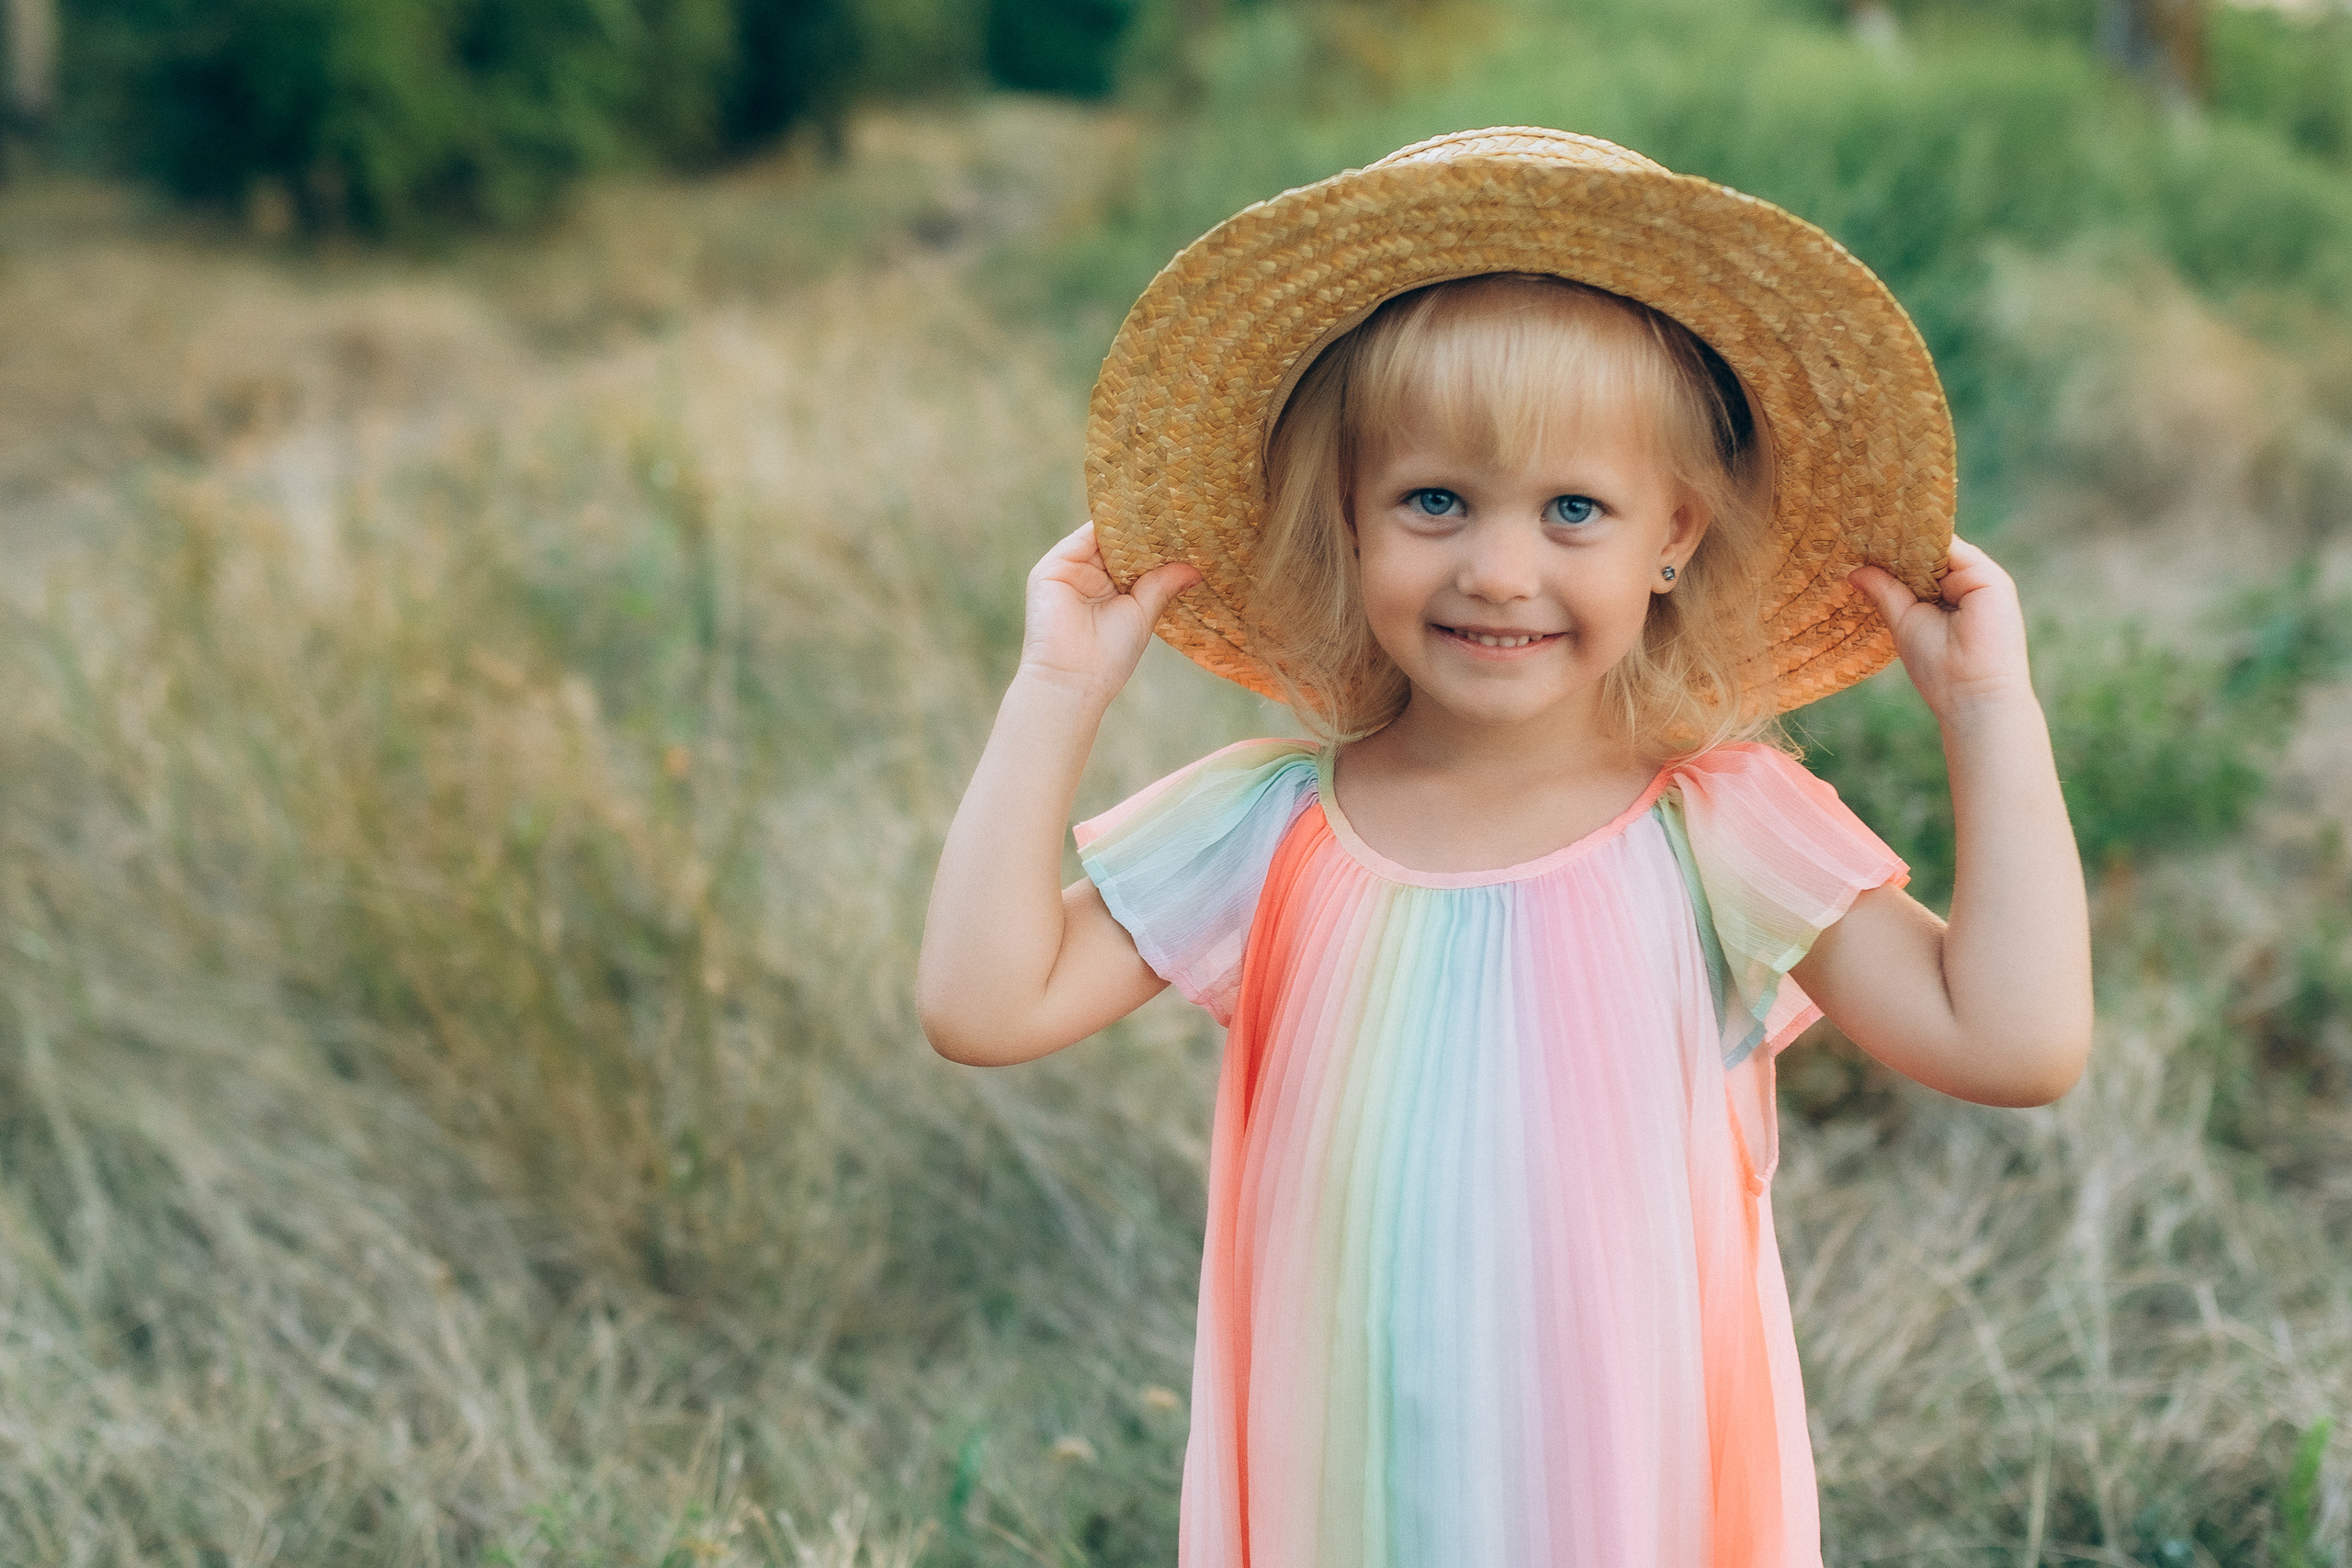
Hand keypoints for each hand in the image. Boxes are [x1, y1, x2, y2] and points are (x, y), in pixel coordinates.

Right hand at [1019, 522, 1200, 706]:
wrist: (1073, 678)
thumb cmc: (1109, 656)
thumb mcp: (1143, 614)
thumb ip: (1162, 585)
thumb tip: (1195, 570)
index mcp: (1110, 590)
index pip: (1132, 556)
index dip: (1155, 543)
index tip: (1186, 527)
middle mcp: (1089, 577)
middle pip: (1118, 542)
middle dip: (1144, 529)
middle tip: (1179, 511)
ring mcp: (1069, 570)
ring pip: (1102, 536)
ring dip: (1128, 523)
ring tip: (1161, 507)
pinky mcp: (1052, 568)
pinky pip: (1082, 538)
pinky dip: (1106, 525)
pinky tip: (1131, 515)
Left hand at [1848, 536, 2034, 725]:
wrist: (1972, 693)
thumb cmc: (1937, 667)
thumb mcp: (1903, 621)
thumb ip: (1886, 591)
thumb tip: (1854, 571)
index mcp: (1944, 597)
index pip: (1919, 563)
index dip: (1892, 552)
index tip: (1859, 536)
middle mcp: (1964, 585)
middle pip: (1930, 552)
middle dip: (1899, 541)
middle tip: (1859, 523)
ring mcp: (1980, 579)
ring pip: (1941, 547)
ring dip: (1911, 538)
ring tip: (1873, 523)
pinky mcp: (1991, 579)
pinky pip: (1956, 550)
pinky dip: (1930, 542)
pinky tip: (1903, 533)